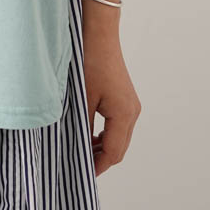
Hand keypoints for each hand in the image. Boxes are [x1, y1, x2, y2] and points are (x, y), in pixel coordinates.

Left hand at [81, 21, 140, 175]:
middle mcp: (132, 112)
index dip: (97, 166)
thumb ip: (82, 127)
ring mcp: (131, 105)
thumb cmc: (89, 63)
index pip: (113, 153)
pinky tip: (90, 134)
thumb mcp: (82, 99)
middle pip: (119, 149)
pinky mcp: (126, 98)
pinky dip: (106, 134)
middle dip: (101, 159)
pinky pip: (119, 126)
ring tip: (82, 150)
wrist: (98, 34)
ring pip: (120, 138)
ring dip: (103, 147)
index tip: (81, 174)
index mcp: (124, 115)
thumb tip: (77, 150)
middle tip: (79, 166)